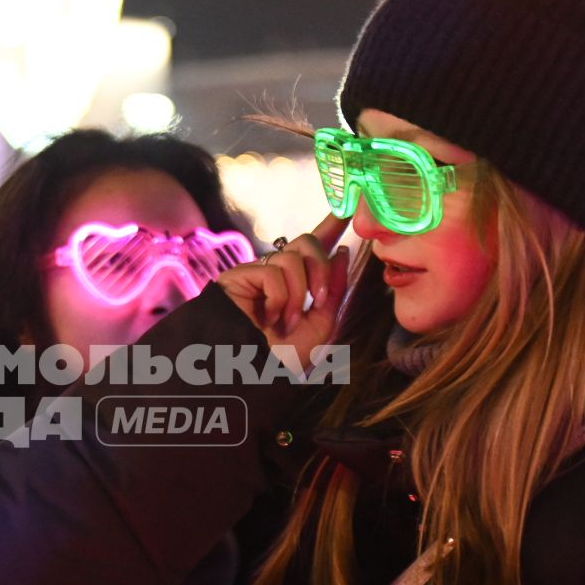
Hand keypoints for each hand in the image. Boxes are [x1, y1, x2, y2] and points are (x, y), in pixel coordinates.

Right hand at [215, 214, 350, 361]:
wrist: (253, 374)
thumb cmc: (284, 357)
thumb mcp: (322, 323)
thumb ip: (334, 288)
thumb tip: (342, 252)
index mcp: (297, 284)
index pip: (315, 247)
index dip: (330, 226)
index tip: (346, 210)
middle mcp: (277, 274)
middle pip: (306, 241)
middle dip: (320, 267)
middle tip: (318, 299)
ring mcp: (257, 274)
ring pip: (291, 256)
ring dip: (299, 291)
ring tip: (288, 320)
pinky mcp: (238, 276)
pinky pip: (272, 271)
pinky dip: (279, 297)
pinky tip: (269, 317)